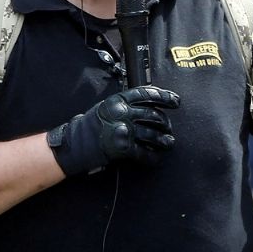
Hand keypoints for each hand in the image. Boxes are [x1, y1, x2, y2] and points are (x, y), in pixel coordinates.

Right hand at [47, 86, 179, 175]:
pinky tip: (156, 158)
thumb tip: (148, 105)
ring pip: (153, 134)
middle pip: (153, 115)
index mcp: (119, 101)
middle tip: (168, 128)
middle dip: (165, 123)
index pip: (146, 94)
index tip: (176, 101)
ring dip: (164, 140)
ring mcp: (123, 130)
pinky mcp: (123, 147)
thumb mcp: (107, 107)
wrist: (76, 143)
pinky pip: (144, 153)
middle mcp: (123, 113)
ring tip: (169, 142)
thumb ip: (125, 105)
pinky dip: (152, 157)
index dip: (165, 96)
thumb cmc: (91, 126)